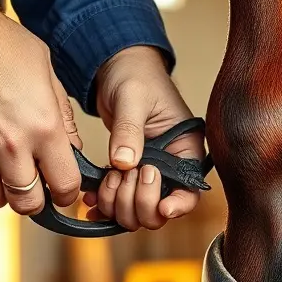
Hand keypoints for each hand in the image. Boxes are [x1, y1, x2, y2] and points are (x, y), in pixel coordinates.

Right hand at [0, 2, 81, 213]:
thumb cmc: (2, 48)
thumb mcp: (47, 73)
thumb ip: (63, 116)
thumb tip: (74, 147)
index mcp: (46, 126)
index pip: (67, 183)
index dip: (69, 191)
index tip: (65, 186)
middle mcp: (18, 146)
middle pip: (34, 202)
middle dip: (42, 199)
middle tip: (40, 186)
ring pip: (6, 203)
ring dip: (14, 196)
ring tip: (15, 179)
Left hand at [83, 46, 203, 230]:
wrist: (116, 68)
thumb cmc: (135, 75)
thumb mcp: (133, 98)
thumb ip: (129, 130)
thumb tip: (124, 163)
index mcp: (184, 150)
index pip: (190, 192)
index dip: (177, 206)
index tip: (161, 207)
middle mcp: (168, 168)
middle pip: (159, 212)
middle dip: (138, 202)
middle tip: (124, 176)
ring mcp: (145, 174)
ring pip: (135, 212)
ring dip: (118, 204)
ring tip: (107, 179)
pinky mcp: (125, 174)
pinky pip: (116, 202)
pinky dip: (103, 205)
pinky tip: (91, 197)